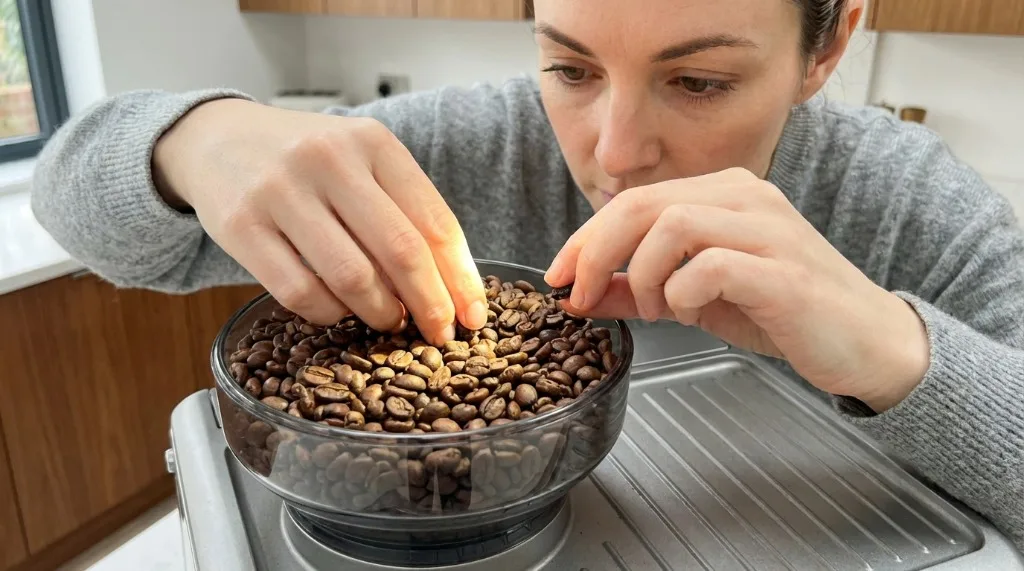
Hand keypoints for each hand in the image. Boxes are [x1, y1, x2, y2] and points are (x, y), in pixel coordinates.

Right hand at [153, 98, 487, 344]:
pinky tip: (338, 311)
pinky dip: (329, 314)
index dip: (460, 278)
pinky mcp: (241, 225)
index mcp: (372, 143)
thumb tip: (453, 288)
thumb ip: (403, 211)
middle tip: (439, 334)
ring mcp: (281, 191)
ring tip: (388, 319)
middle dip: (430, 305)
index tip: (473, 316)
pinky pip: (300, 292)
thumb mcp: (361, 162)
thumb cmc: (306, 161)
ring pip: (352, 278)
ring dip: (380, 313)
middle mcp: (329, 160)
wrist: (216, 138)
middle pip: (401, 252)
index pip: (435, 222)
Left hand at [545, 168, 929, 411]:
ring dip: (641, 274)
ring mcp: (767, 229)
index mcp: (722, 193)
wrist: (863, 340)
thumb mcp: (693, 300)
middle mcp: (744, 197)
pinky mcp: (782, 271)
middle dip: (594, 252)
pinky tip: (689, 313)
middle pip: (642, 203)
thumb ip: (635, 290)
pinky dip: (681, 293)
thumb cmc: (778, 311)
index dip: (584, 238)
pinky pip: (709, 266)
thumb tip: (579, 294)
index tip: (557, 276)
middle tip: (577, 295)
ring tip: (652, 309)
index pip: (633, 200)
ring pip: (672, 225)